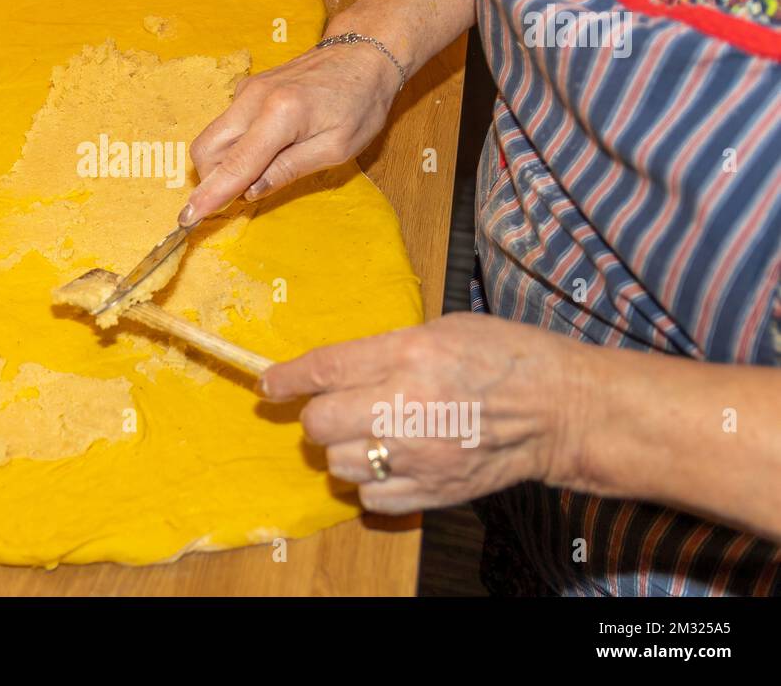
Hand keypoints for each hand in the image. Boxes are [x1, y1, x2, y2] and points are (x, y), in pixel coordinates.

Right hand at [179, 19, 401, 224]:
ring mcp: (246, 90)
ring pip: (212, 137)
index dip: (210, 196)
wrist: (363, 54)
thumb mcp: (336, 148)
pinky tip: (264, 150)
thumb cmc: (359, 103)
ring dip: (222, 164)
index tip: (187, 218)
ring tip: (258, 173)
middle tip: (237, 197)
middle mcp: (253, 98)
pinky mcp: (247, 88)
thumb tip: (250, 192)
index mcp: (280, 115)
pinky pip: (226, 126)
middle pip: (206, 149)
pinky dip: (233, 146)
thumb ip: (290, 169)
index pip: (234, 165)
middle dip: (212, 180)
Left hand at [260, 314, 586, 514]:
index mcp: (408, 355)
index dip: (286, 378)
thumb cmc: (507, 357)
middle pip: (319, 424)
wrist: (561, 408)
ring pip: (338, 465)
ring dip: (343, 451)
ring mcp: (419, 455)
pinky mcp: (433, 490)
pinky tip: (390, 463)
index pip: (323, 369)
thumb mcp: (441, 330)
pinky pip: (370, 499)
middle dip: (317, 416)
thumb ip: (384, 350)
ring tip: (371, 435)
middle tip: (337, 408)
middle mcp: (406, 406)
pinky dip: (370, 483)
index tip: (269, 383)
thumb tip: (335, 369)